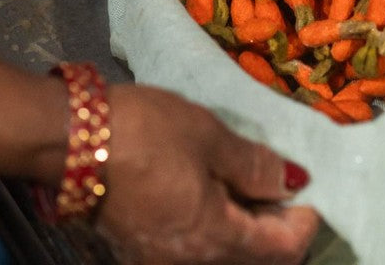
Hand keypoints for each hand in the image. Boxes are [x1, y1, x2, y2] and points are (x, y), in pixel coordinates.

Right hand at [97, 84, 317, 264]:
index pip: (280, 249)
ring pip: (221, 257)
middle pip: (253, 261)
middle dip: (277, 232)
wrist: (71, 141)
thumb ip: (253, 165)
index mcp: (214, 238)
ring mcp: (160, 260)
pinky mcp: (139, 249)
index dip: (304, 223)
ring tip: (252, 188)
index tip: (312, 194)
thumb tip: (291, 182)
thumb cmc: (146, 133)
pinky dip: (215, 230)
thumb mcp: (209, 137)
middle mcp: (189, 263)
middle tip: (286, 191)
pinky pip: (193, 250)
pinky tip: (215, 195)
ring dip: (245, 230)